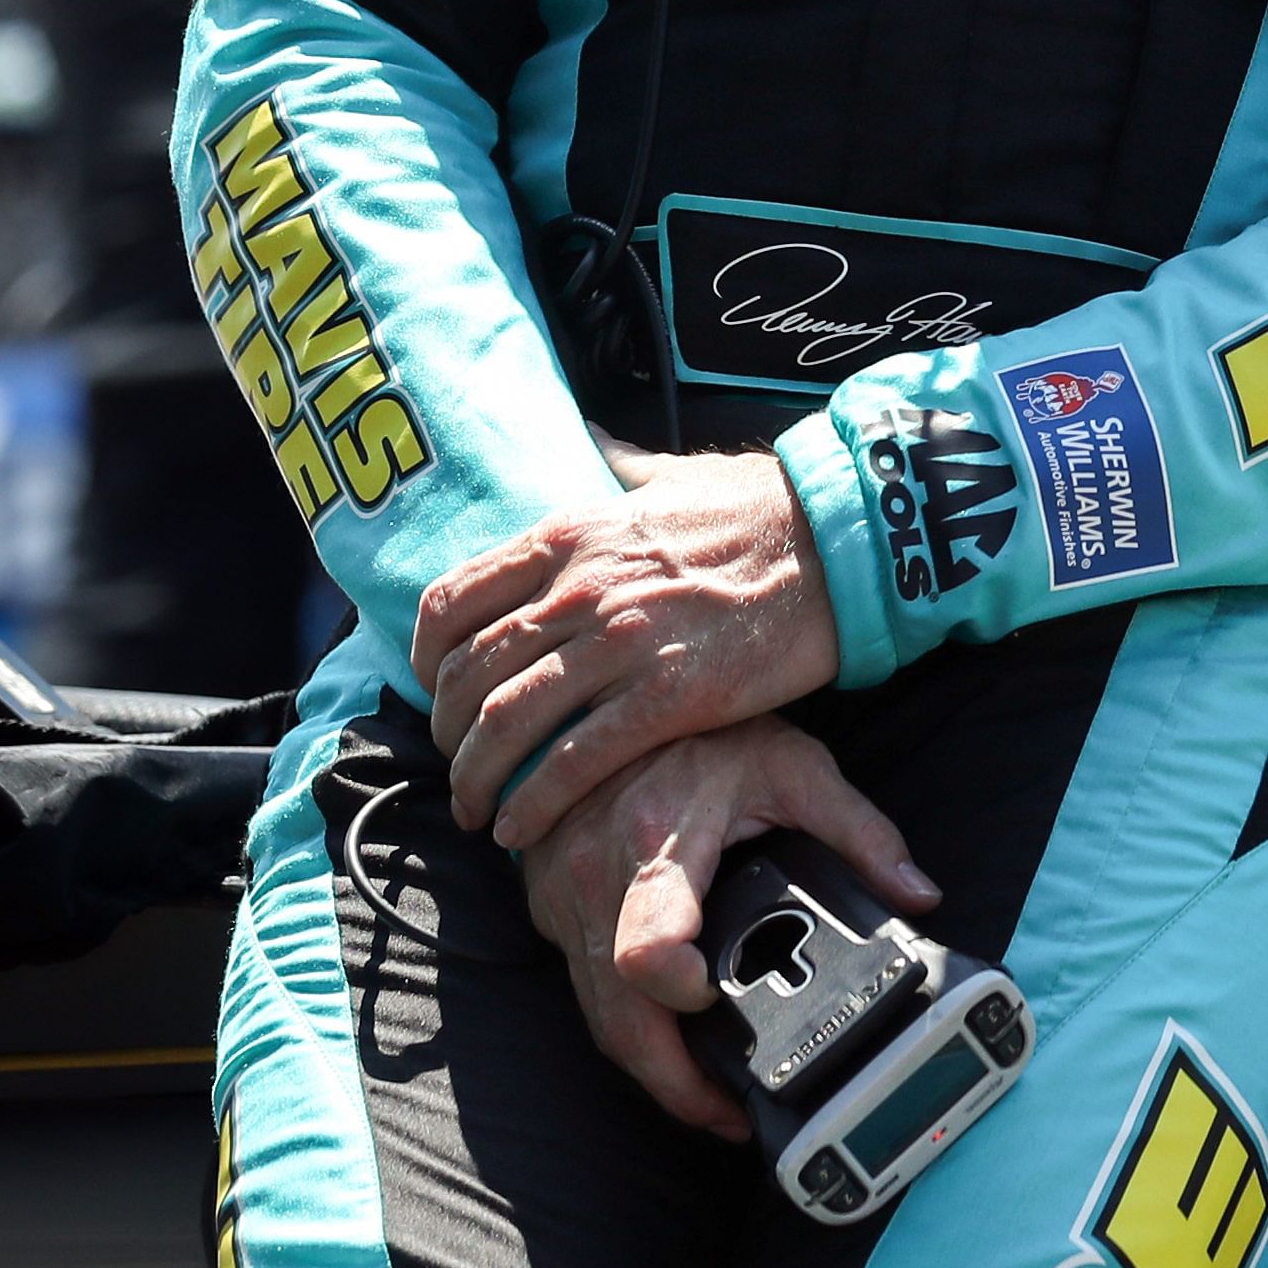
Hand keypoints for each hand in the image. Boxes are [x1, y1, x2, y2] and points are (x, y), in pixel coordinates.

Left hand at [415, 452, 837, 848]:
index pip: (453, 601)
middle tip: (458, 764)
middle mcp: (580, 588)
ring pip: (507, 722)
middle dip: (447, 733)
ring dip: (477, 777)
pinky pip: (574, 762)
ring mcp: (622, 643)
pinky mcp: (669, 696)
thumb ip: (620, 466)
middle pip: (469, 672)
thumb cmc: (762, 508)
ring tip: (477, 810)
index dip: (427, 660)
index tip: (434, 691)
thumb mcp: (672, 475)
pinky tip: (520, 827)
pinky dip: (534, 803)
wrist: (840, 540)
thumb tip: (593, 440)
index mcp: (570, 535)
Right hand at [513, 714, 936, 1138]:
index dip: (676, 993)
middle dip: (672, 1083)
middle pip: (617, 1018)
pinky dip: (623, 1030)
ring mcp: (561, 900)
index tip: (715, 1006)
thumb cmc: (708, 731)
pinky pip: (581, 992)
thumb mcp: (796, 766)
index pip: (644, 945)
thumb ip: (862, 833)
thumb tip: (921, 897)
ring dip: (649, 1070)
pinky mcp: (548, 910)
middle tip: (731, 1116)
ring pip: (595, 1019)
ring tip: (712, 1103)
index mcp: (657, 840)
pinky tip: (670, 1049)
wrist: (610, 696)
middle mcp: (595, 880)